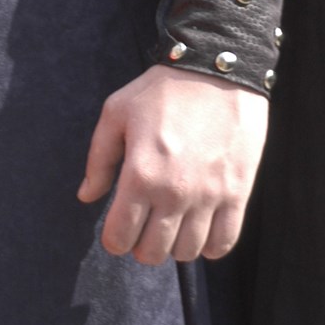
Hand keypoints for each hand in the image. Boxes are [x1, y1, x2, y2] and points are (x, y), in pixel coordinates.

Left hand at [78, 62, 267, 264]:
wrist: (218, 72)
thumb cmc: (162, 90)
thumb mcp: (116, 113)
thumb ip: (98, 160)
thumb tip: (86, 196)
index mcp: (139, 174)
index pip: (120, 237)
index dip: (114, 240)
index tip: (117, 230)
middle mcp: (174, 193)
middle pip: (152, 252)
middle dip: (141, 246)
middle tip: (143, 226)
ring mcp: (209, 197)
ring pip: (186, 253)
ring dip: (174, 245)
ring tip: (171, 224)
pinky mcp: (238, 194)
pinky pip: (224, 244)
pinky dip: (209, 247)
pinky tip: (200, 229)